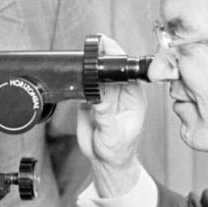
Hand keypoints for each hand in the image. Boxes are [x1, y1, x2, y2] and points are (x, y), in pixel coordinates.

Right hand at [77, 37, 146, 196]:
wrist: (104, 161)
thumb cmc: (118, 150)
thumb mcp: (112, 135)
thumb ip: (106, 115)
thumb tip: (98, 95)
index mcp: (134, 97)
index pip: (126, 70)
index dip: (116, 56)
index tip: (105, 45)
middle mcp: (120, 92)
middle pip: (110, 66)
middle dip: (100, 55)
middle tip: (89, 48)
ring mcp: (105, 94)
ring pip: (96, 72)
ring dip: (88, 65)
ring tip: (80, 60)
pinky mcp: (90, 98)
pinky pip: (84, 83)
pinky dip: (78, 77)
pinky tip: (73, 74)